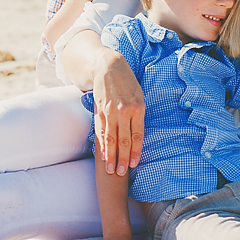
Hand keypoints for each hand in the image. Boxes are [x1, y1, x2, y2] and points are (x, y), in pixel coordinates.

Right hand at [93, 52, 144, 175]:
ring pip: (111, 139)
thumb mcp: (139, 96)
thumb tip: (138, 133)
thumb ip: (139, 114)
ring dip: (111, 156)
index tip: (135, 164)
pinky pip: (101, 131)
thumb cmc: (127, 82)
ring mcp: (110, 112)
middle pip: (124, 140)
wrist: (108, 66)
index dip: (136, 152)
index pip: (137, 135)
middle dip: (123, 159)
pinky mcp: (100, 111)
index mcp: (138, 108)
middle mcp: (124, 111)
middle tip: (122, 173)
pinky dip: (102, 145)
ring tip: (111, 170)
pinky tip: (102, 155)